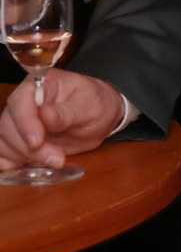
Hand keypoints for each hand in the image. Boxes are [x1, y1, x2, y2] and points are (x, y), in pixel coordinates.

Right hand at [0, 70, 127, 171]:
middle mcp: (23, 102)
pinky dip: (13, 163)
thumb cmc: (96, 103)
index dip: (25, 123)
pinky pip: (4, 153)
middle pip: (8, 126)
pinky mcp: (18, 139)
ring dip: (23, 157)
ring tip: (54, 160)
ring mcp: (17, 121)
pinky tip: (31, 166)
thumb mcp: (90, 106)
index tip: (37, 142)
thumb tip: (44, 116)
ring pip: (3, 141)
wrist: (100, 115)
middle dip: (28, 147)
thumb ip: (66, 113)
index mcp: (40, 84)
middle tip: (57, 158)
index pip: (20, 101)